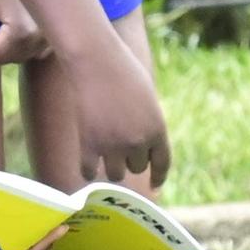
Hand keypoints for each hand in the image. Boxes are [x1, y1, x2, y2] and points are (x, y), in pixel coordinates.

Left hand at [0, 0, 49, 73]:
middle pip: (14, 58)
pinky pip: (39, 50)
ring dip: (15, 43)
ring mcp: (55, 35)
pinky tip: (26, 19)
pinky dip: (29, 42)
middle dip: (1, 44)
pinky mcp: (60, 32)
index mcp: (23, 31)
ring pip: (27, 55)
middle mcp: (44, 37)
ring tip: (12, 14)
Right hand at [62, 39, 170, 191]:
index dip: (159, 176)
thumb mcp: (148, 100)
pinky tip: (88, 166)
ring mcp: (113, 145)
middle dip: (131, 161)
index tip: (156, 186)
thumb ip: (148, 125)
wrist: (97, 63)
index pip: (162, 163)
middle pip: (137, 168)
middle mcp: (138, 142)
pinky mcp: (89, 145)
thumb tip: (144, 148)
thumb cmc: (124, 73)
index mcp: (157, 129)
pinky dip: (88, 171)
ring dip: (112, 168)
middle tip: (122, 150)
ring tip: (106, 158)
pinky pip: (89, 171)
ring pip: (115, 175)